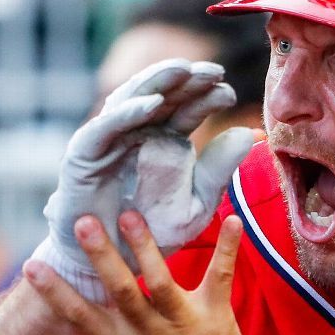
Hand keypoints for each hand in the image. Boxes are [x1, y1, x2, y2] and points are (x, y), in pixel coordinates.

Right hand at [24, 211, 254, 334]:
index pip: (81, 315)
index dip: (55, 292)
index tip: (32, 266)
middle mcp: (150, 332)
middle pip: (120, 288)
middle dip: (101, 255)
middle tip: (85, 221)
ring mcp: (184, 321)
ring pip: (162, 279)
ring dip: (148, 247)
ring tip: (133, 216)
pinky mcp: (216, 315)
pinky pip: (222, 276)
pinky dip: (228, 249)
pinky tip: (231, 220)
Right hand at [34, 58, 254, 301]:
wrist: (111, 264)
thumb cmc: (153, 231)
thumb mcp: (197, 203)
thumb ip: (219, 171)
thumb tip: (250, 134)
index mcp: (166, 139)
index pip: (189, 109)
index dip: (207, 97)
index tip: (229, 93)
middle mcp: (137, 132)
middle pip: (164, 95)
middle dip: (187, 79)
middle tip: (214, 70)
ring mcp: (110, 140)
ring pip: (132, 100)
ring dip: (157, 83)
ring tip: (183, 70)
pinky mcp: (84, 154)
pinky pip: (105, 127)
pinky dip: (127, 113)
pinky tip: (152, 104)